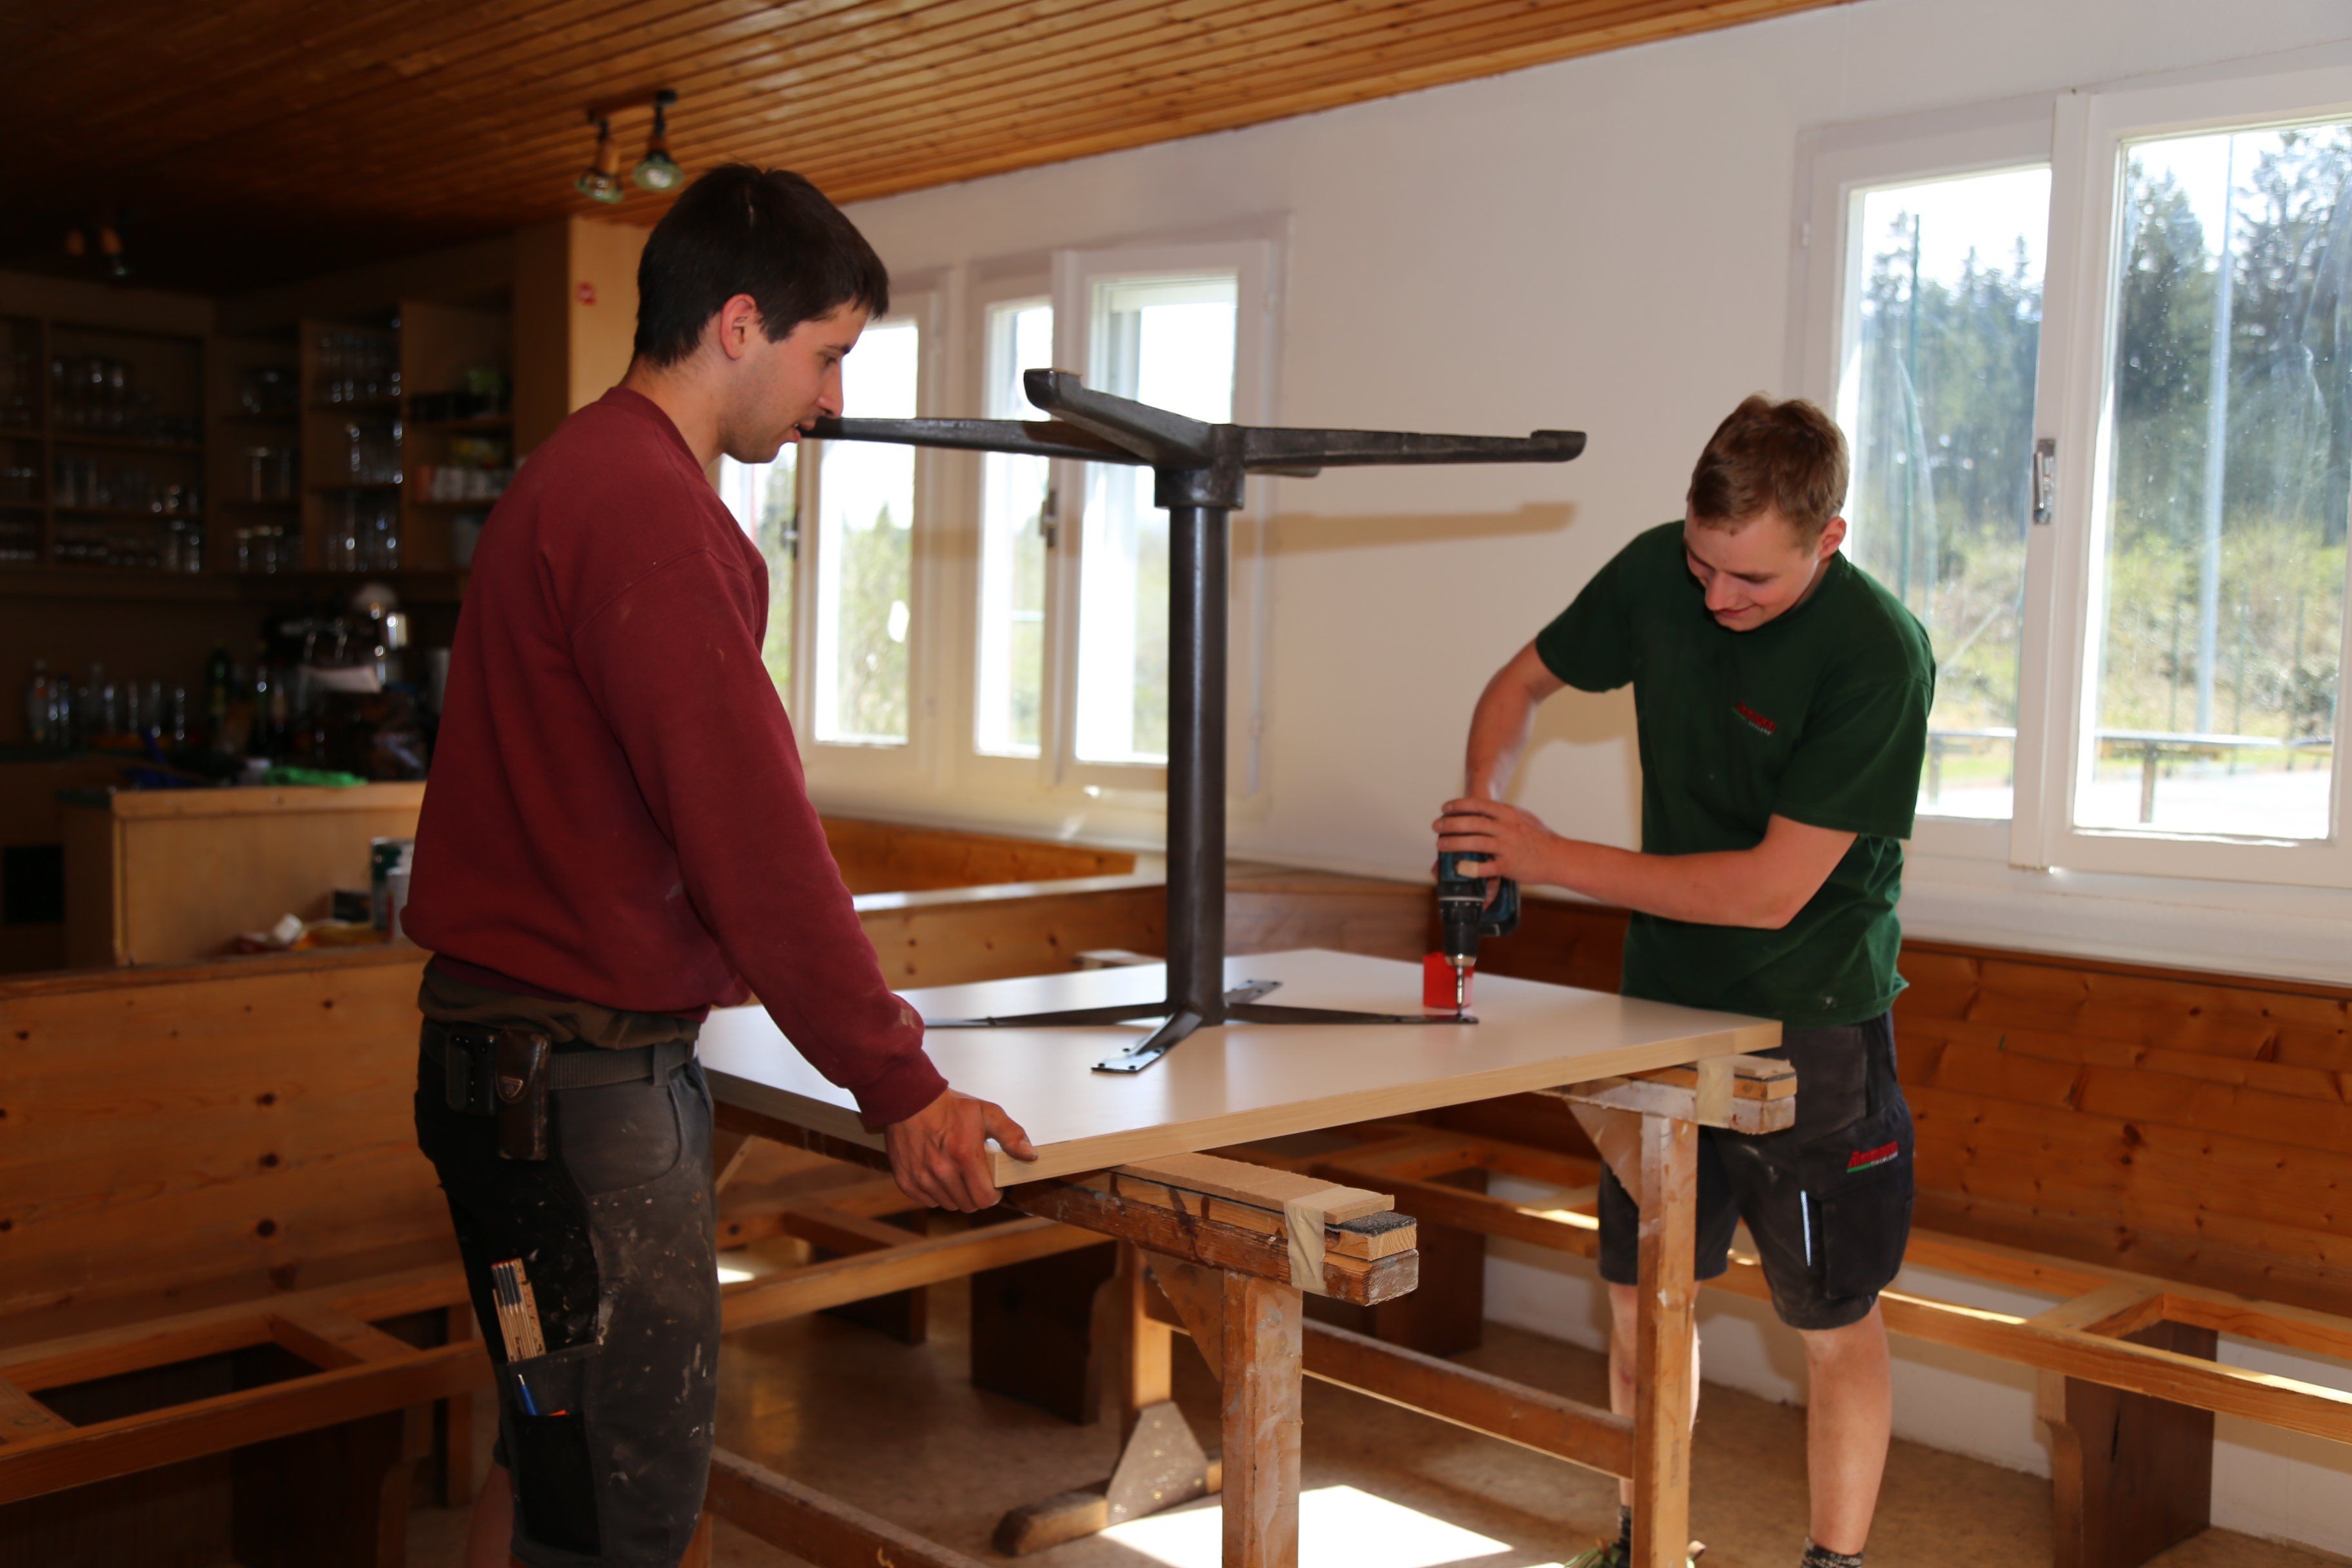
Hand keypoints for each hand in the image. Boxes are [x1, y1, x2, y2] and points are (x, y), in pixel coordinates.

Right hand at [883, 1088, 1037, 1211]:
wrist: (910, 1100)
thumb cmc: (951, 1107)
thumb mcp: (987, 1112)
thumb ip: (1011, 1134)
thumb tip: (1030, 1155)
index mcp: (964, 1156)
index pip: (986, 1199)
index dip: (993, 1193)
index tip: (992, 1182)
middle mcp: (942, 1171)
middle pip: (969, 1205)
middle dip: (976, 1194)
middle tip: (974, 1175)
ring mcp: (922, 1178)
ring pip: (949, 1205)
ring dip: (956, 1194)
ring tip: (956, 1172)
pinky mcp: (906, 1181)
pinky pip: (929, 1201)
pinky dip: (936, 1193)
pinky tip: (938, 1173)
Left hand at [1433, 797, 1560, 883]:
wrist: (1559, 858)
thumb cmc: (1541, 838)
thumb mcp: (1523, 818)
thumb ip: (1505, 814)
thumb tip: (1486, 809)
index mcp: (1509, 814)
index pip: (1478, 805)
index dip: (1458, 805)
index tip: (1445, 808)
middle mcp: (1506, 828)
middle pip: (1472, 823)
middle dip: (1450, 824)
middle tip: (1436, 826)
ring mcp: (1507, 847)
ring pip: (1474, 843)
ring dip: (1454, 843)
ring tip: (1440, 845)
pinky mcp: (1508, 866)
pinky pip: (1485, 867)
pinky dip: (1469, 868)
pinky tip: (1457, 868)